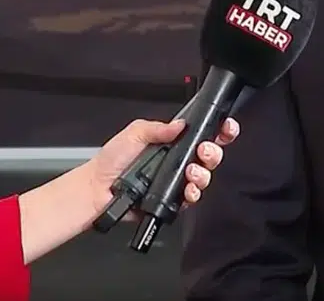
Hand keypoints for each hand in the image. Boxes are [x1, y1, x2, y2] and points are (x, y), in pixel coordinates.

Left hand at [86, 117, 240, 216]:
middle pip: (211, 155)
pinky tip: (187, 189)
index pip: (203, 134)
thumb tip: (180, 124)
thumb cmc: (111, 162)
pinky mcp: (173, 200)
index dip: (219, 131)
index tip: (225, 127)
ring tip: (192, 172)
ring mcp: (177, 181)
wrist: (97, 189)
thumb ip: (158, 127)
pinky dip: (194, 194)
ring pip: (205, 177)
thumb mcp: (134, 133)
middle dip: (213, 152)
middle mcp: (178, 161)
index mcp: (173, 142)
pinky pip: (192, 198)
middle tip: (203, 151)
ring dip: (204, 174)